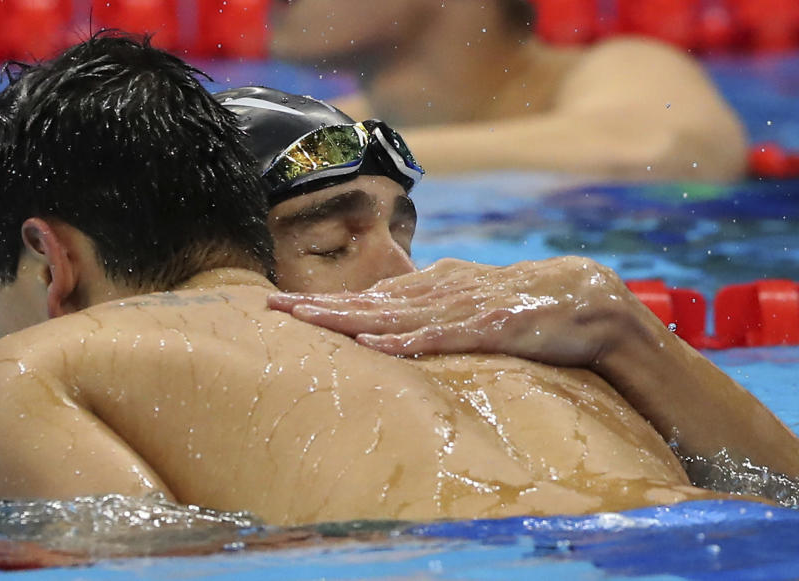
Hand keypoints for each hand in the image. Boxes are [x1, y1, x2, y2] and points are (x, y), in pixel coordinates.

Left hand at [268, 256, 657, 368]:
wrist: (584, 298)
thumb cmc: (522, 302)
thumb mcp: (468, 298)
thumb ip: (432, 303)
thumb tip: (394, 315)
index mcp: (431, 288)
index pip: (366, 297)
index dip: (324, 301)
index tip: (281, 305)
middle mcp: (438, 293)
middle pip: (368, 302)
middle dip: (318, 305)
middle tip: (271, 307)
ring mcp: (462, 309)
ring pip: (395, 315)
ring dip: (348, 318)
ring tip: (306, 321)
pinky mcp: (490, 327)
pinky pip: (442, 336)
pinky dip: (408, 341)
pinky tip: (376, 345)